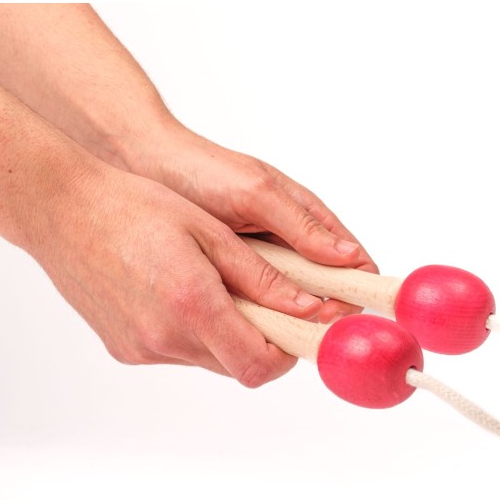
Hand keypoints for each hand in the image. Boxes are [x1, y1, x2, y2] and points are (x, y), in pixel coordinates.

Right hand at [33, 160, 324, 386]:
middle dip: (262, 341)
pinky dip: (192, 333)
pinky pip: (177, 353)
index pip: (261, 364)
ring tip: (215, 286)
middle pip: (239, 366)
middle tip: (266, 303)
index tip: (300, 330)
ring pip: (210, 360)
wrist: (60, 210)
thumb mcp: (211, 233)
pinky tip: (179, 292)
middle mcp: (165, 336)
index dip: (289, 353)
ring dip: (227, 335)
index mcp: (193, 304)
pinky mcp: (125, 350)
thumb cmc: (134, 207)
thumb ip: (263, 279)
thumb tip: (308, 309)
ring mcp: (142, 348)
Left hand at [127, 123, 377, 322]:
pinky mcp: (236, 281)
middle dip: (319, 317)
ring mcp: (265, 266)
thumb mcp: (257, 194)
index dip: (354, 294)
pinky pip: (256, 308)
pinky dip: (254, 319)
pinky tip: (240, 325)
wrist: (145, 168)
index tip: (333, 315)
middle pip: (327, 295)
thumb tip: (349, 259)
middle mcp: (293, 248)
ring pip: (291, 307)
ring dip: (285, 321)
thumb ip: (302, 226)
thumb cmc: (203, 170)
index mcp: (311, 221)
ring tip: (264, 330)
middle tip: (296, 331)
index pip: (355, 266)